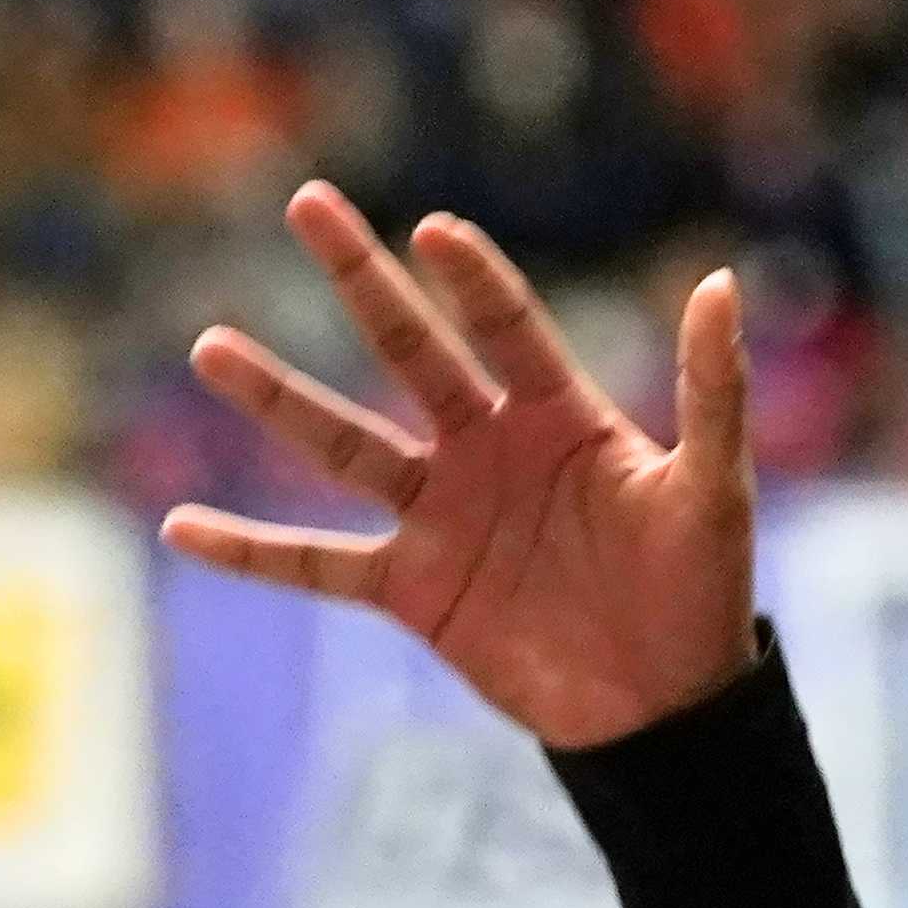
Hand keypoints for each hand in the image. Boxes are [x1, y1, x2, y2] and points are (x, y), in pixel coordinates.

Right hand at [160, 184, 756, 751]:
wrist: (664, 706)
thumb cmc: (701, 589)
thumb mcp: (713, 488)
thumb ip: (712, 389)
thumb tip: (724, 281)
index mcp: (559, 416)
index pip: (507, 327)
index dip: (474, 280)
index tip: (434, 231)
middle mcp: (486, 448)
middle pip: (409, 349)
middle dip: (359, 279)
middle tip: (306, 201)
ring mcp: (442, 516)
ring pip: (343, 444)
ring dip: (277, 399)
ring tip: (210, 346)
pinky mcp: (412, 588)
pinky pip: (317, 564)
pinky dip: (251, 550)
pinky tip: (184, 525)